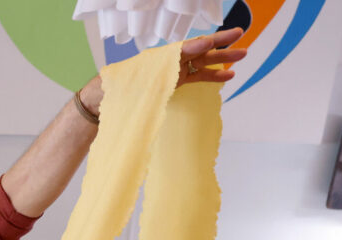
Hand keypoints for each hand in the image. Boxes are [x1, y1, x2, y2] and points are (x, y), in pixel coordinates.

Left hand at [77, 28, 248, 118]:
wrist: (99, 104)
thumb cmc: (110, 90)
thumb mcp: (128, 81)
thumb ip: (149, 74)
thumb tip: (161, 70)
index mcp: (157, 58)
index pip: (181, 49)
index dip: (196, 45)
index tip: (210, 42)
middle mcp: (167, 61)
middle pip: (197, 50)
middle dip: (219, 44)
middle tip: (241, 35)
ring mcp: (172, 71)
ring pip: (202, 62)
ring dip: (222, 60)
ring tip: (242, 56)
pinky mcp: (174, 83)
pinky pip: (197, 77)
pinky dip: (212, 76)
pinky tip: (228, 77)